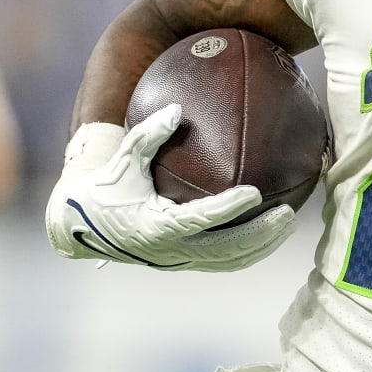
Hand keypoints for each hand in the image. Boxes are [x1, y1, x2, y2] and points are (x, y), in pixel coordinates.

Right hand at [45, 105, 295, 271]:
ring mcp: (179, 260)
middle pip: (225, 250)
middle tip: (287, 213)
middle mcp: (169, 250)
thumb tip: (176, 108)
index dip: (229, 208)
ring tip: (288, 223)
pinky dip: (249, 249)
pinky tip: (270, 231)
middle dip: (260, 234)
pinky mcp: (184, 263)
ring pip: (229, 261)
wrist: (82, 227)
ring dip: (262, 246)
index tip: (255, 192)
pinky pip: (223, 261)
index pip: (199, 219)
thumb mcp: (123, 159)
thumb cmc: (106, 186)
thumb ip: (148, 134)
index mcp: (154, 226)